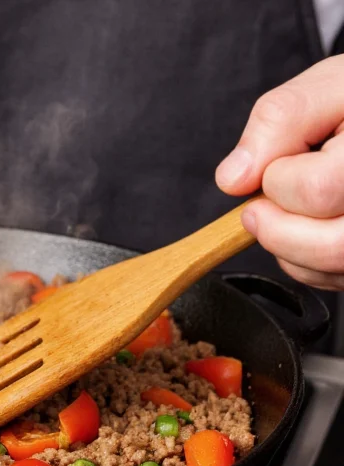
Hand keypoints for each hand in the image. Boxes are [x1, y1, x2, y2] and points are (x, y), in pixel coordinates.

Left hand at [216, 54, 343, 289]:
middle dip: (276, 229)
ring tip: (289, 209)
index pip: (316, 190)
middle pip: (331, 246)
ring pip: (330, 268)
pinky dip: (305, 261)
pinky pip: (333, 277)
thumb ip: (277, 122)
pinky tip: (308, 226)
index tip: (278, 164)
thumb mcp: (325, 87)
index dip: (278, 179)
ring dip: (288, 247)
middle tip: (259, 206)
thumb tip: (233, 178)